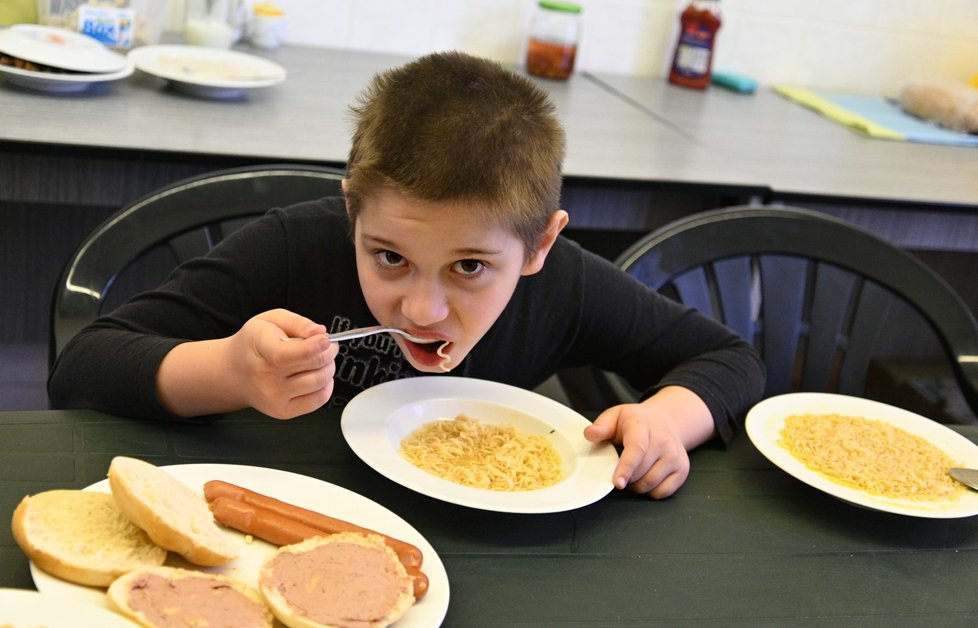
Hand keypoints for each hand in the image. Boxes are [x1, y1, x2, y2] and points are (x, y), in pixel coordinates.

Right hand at [226, 309, 338, 418]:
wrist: (234, 373)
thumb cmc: (253, 344)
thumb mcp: (269, 320)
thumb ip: (297, 322)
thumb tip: (320, 332)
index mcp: (260, 349)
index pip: (288, 354)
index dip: (313, 346)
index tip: (325, 339)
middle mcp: (265, 377)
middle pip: (313, 365)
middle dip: (329, 352)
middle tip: (328, 345)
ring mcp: (274, 398)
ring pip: (320, 382)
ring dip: (329, 367)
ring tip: (320, 359)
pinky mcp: (283, 412)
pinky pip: (319, 400)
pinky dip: (326, 385)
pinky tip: (317, 375)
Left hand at [583, 386, 714, 498]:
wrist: (665, 420)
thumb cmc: (636, 422)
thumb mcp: (616, 416)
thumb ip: (601, 425)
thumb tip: (590, 434)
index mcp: (643, 426)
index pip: (637, 449)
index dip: (626, 468)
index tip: (617, 483)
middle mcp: (663, 441)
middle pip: (641, 472)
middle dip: (626, 477)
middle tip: (618, 469)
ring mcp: (675, 456)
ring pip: (650, 484)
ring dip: (636, 485)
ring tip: (632, 472)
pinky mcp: (682, 469)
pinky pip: (663, 492)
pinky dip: (650, 491)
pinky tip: (646, 476)